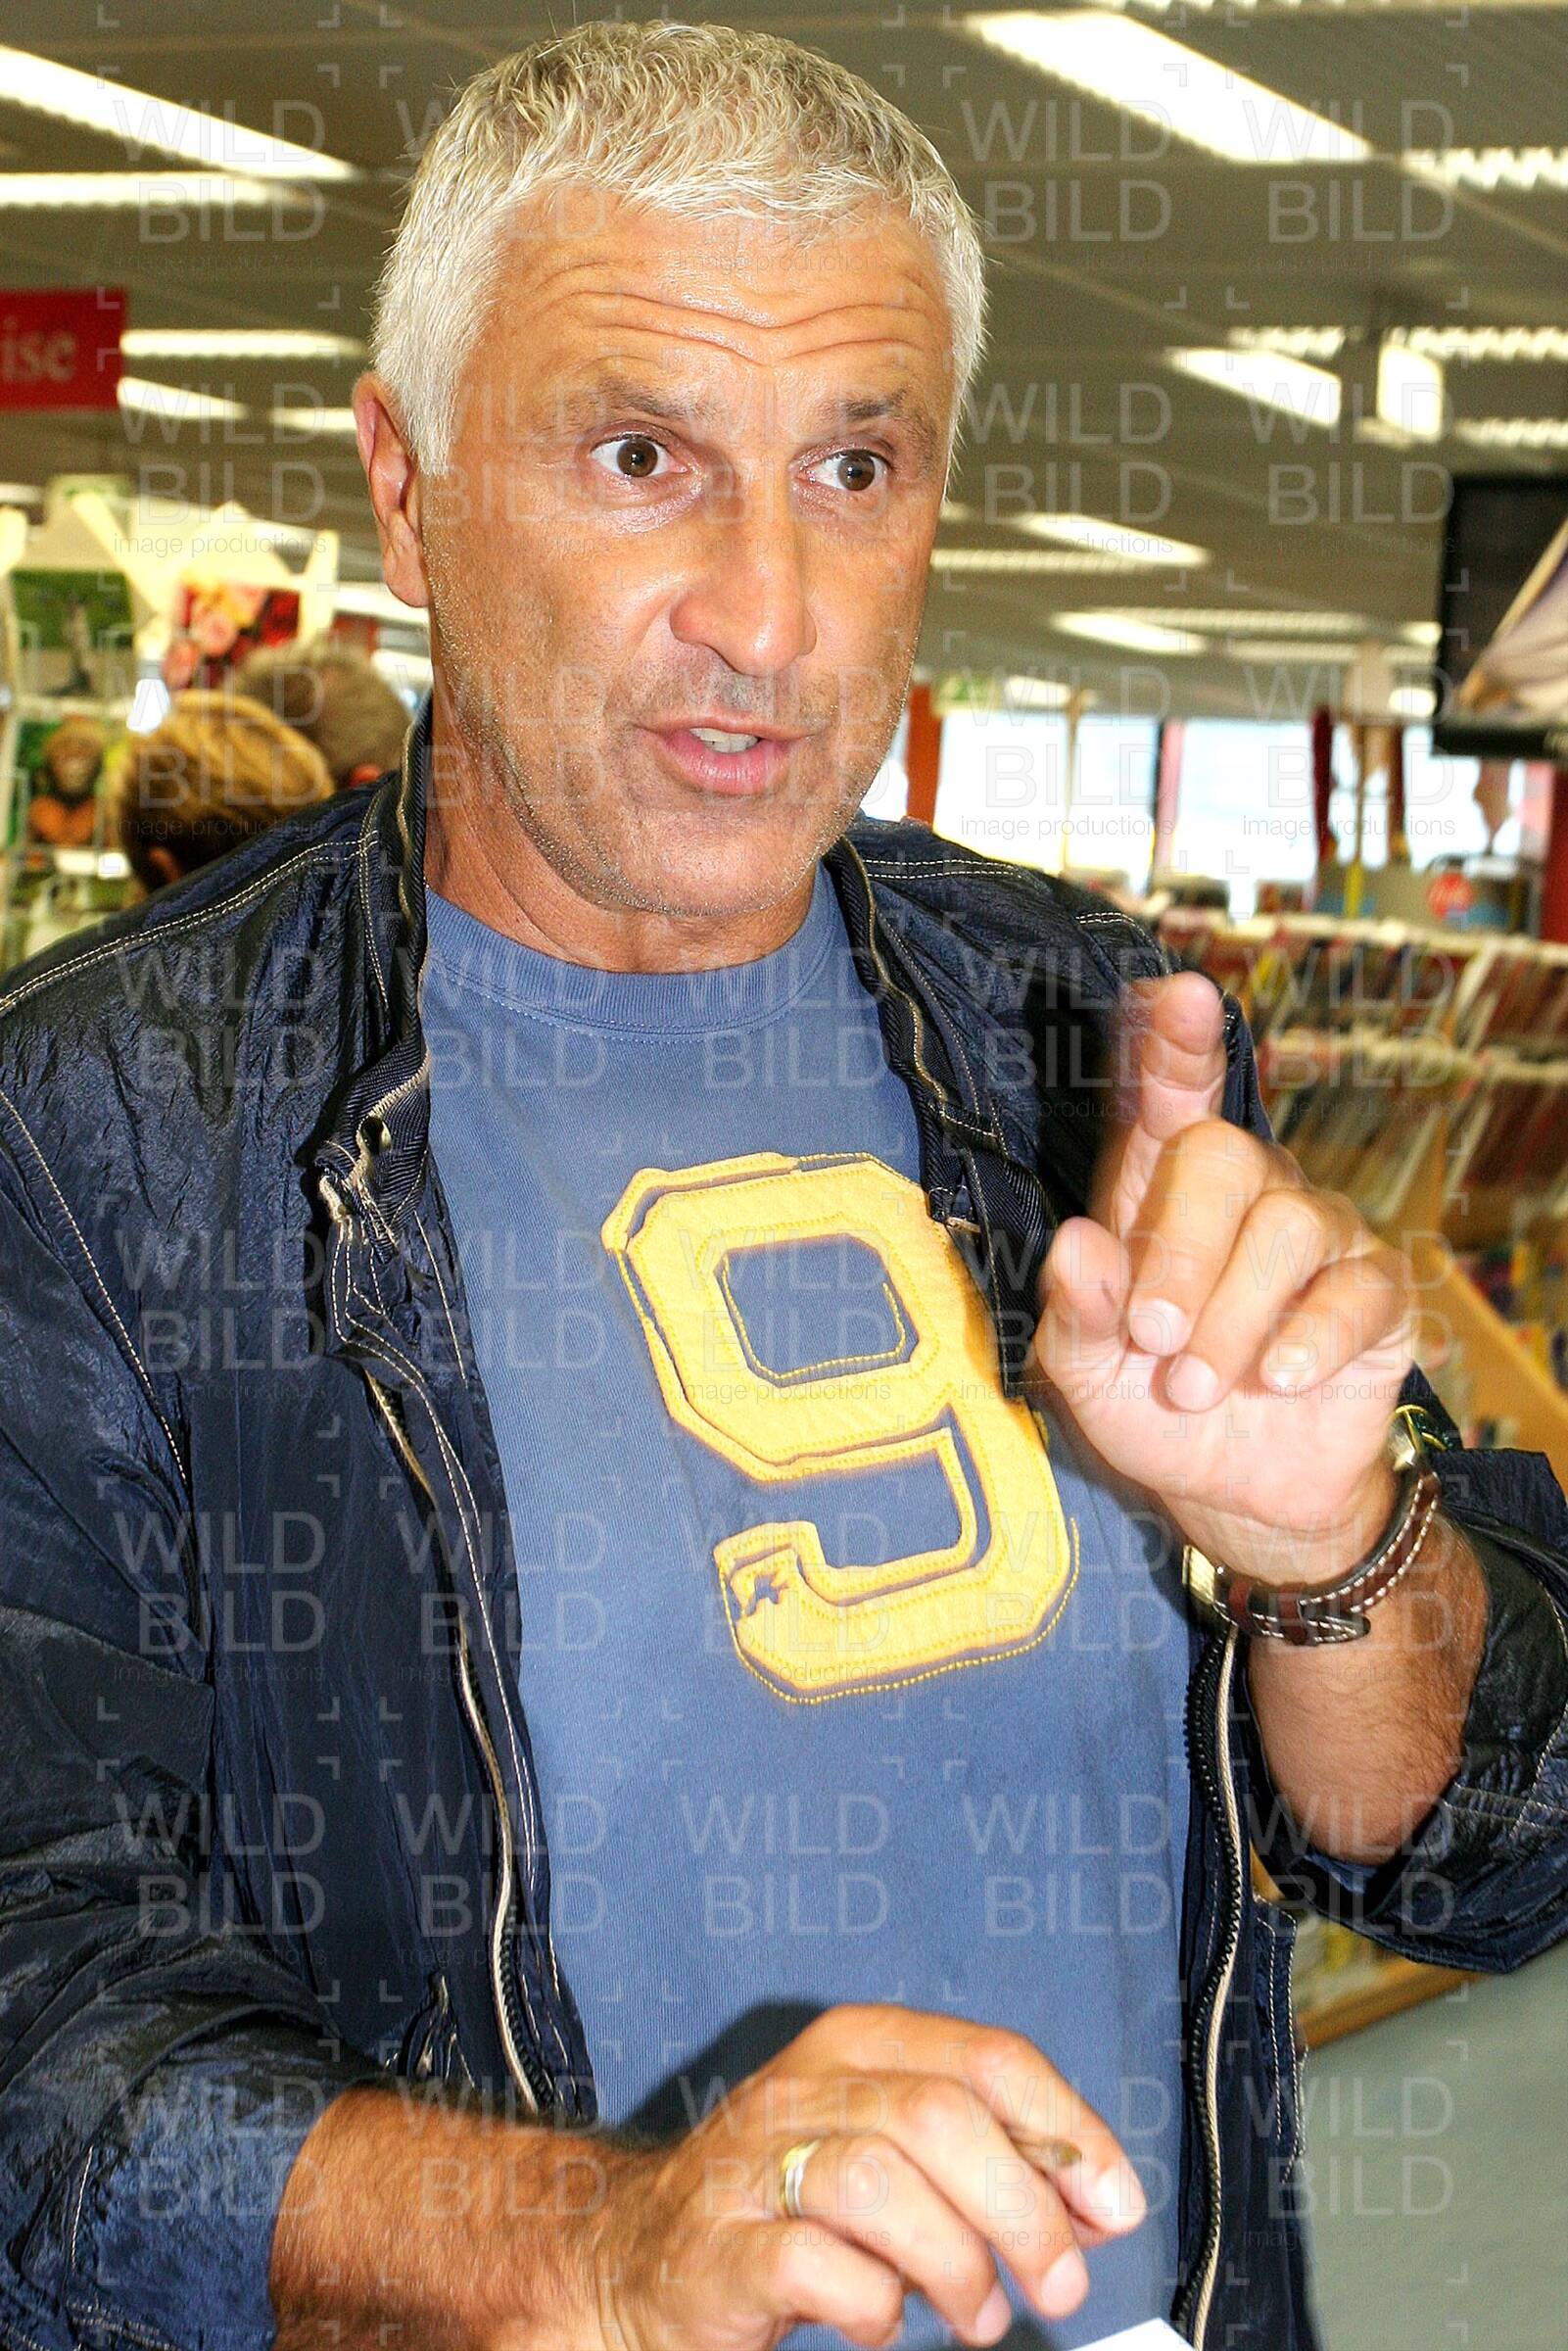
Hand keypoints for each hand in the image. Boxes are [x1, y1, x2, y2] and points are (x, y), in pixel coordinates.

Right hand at [595, 2002, 1145, 2350]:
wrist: (632, 2258)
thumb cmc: (784, 2205)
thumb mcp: (886, 2149)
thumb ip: (982, 2156)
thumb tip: (1093, 2197)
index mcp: (857, 2047)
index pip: (988, 2059)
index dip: (1067, 2131)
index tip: (1112, 2205)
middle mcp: (804, 2090)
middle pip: (941, 2118)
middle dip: (1022, 2211)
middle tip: (1057, 2283)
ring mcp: (753, 2168)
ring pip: (881, 2182)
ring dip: (954, 2262)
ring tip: (976, 2315)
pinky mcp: (718, 2252)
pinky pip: (812, 2265)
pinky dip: (871, 2306)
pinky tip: (882, 2323)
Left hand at [1031, 971, 1413, 1584]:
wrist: (1233, 1493)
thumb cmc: (1148, 1405)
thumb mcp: (1086, 1373)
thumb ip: (1076, 1312)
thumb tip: (1074, 1247)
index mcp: (1158, 1190)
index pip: (1166, 1095)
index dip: (1171, 1044)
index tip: (1175, 995)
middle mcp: (1244, 1193)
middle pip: (1223, 1154)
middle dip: (1180, 1252)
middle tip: (1153, 1339)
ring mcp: (1317, 1238)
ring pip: (1286, 1227)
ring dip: (1231, 1318)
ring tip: (1194, 1387)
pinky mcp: (1375, 1295)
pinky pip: (1355, 1290)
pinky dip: (1306, 1342)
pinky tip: (1277, 1383)